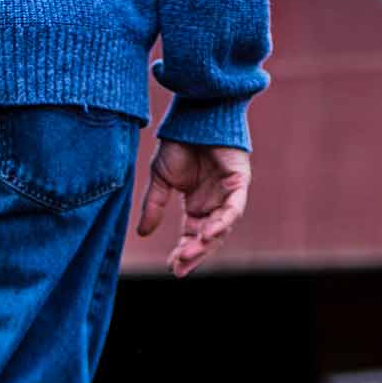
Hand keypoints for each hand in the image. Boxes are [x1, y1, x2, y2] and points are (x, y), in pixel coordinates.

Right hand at [135, 141, 250, 277]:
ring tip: (190, 253)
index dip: (184, 252)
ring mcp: (228, 194)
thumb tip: (142, 234)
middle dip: (195, 253)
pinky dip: (223, 221)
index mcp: (197, 204)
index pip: (192, 235)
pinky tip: (210, 233)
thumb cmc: (179, 141)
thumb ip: (154, 206)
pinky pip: (234, 208)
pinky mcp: (239, 181)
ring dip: (206, 242)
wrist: (194, 113)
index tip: (172, 268)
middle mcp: (214, 203)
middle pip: (207, 237)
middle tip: (180, 268)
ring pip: (221, 227)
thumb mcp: (160, 179)